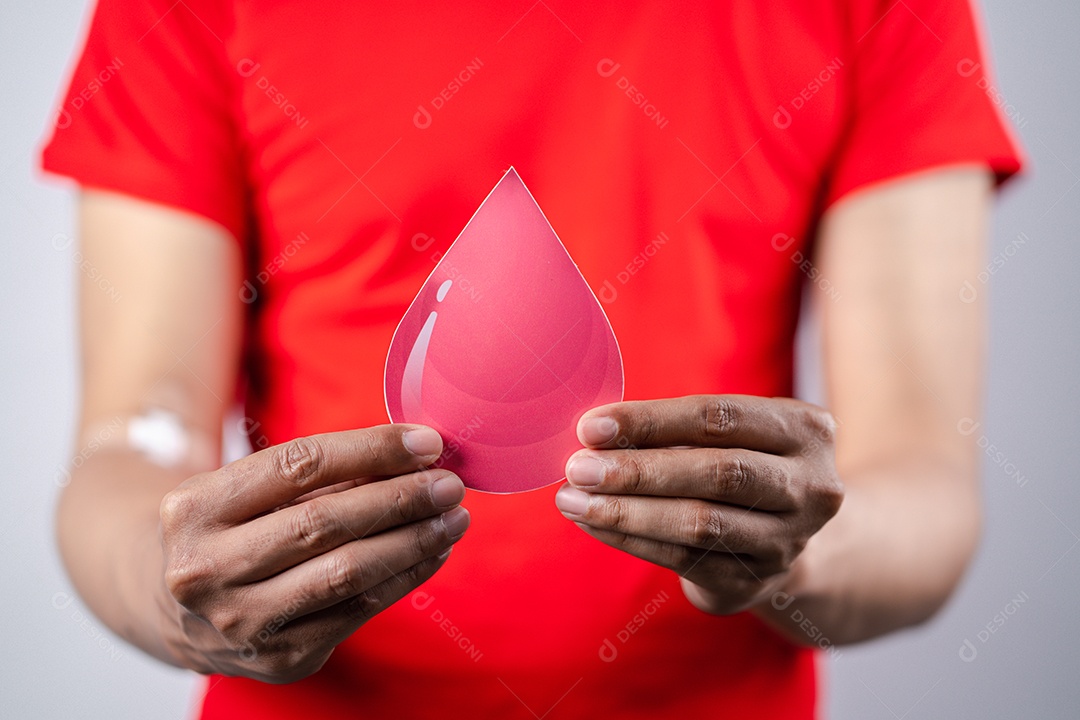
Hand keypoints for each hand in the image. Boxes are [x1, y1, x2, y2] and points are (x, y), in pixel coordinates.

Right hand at [158, 425, 468, 682]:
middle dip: (402, 498)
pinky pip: (359, 612)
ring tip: (453, 517)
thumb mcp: (247, 489)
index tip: (426, 442)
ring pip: (348, 573)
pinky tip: (431, 552)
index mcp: (193, 509)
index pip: (299, 466)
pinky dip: (405, 577)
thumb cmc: (229, 529)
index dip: (372, 450)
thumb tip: (414, 452)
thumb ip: (320, 472)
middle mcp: (206, 570)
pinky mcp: (280, 659)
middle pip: (326, 522)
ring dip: (414, 541)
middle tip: (450, 483)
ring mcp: (241, 622)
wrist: (174, 607)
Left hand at [554, 395, 842, 613]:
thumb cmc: (737, 466)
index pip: (720, 417)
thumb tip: (594, 434)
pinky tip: (593, 524)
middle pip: (717, 473)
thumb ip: (669, 431)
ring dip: (626, 511)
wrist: (782, 539)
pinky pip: (683, 559)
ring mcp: (788, 540)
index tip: (590, 426)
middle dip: (638, 470)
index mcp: (806, 430)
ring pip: (699, 523)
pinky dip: (631, 539)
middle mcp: (810, 486)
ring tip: (573, 499)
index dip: (651, 420)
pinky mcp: (755, 581)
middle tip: (577, 468)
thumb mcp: (724, 436)